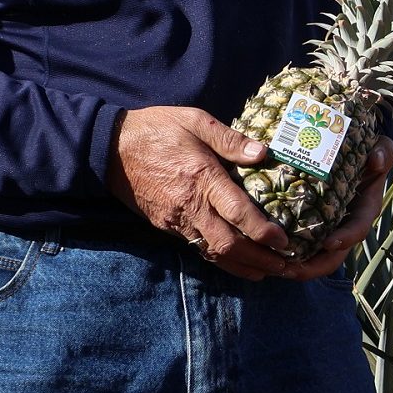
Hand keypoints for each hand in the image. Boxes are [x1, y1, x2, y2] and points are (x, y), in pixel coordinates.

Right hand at [105, 105, 295, 279]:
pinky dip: (219, 259)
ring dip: (241, 265)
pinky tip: (237, 262)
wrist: (107, 147)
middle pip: (227, 243)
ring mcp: (175, 220)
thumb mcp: (195, 121)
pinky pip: (196, 247)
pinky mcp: (165, 225)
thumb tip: (262, 152)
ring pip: (211, 252)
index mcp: (201, 177)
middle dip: (258, 258)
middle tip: (285, 266)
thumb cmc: (157, 129)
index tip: (284, 240)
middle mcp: (189, 205)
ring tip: (268, 272)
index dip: (262, 230)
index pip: (237, 212)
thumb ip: (230, 139)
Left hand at [276, 142, 392, 280]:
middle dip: (312, 267)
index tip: (329, 243)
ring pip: (313, 257)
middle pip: (333, 255)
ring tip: (272, 269)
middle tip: (289, 269)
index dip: (346, 238)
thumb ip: (382, 152)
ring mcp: (328, 228)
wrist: (354, 152)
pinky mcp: (310, 227)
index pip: (358, 229)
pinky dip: (285, 255)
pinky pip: (299, 247)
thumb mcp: (381, 148)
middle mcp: (347, 224)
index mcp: (365, 209)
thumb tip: (376, 160)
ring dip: (295, 267)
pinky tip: (265, 256)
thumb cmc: (368, 151)